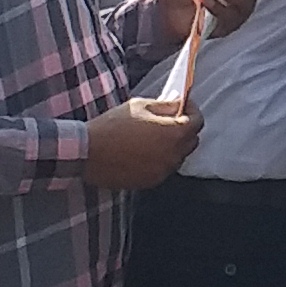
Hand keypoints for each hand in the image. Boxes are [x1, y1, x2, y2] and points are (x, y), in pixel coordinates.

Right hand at [82, 89, 203, 192]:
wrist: (87, 152)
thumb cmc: (112, 125)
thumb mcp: (140, 106)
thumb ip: (165, 106)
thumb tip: (179, 104)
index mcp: (174, 134)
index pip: (197, 122)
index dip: (192, 110)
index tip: (184, 104)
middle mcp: (173, 155)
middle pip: (191, 140)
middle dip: (185, 128)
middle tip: (170, 118)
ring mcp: (163, 171)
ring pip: (178, 156)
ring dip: (173, 145)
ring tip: (155, 136)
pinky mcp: (150, 182)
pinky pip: (164, 168)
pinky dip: (161, 159)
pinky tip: (145, 151)